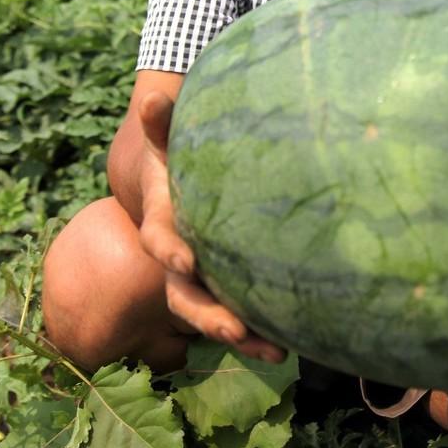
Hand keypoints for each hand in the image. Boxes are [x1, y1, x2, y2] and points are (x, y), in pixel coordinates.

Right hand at [136, 90, 283, 364]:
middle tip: (233, 330)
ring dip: (243, 337)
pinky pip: (246, 318)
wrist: (199, 185)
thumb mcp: (174, 143)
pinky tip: (294, 344)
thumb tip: (152, 96)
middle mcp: (183, 262)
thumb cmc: (185, 160)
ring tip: (276, 351)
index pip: (159, 242)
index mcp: (165, 226)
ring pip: (217, 318)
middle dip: (208, 316)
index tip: (189, 260)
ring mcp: (208, 282)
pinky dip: (265, 334)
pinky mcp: (234, 292)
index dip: (170, 252)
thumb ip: (164, 125)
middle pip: (185, 296)